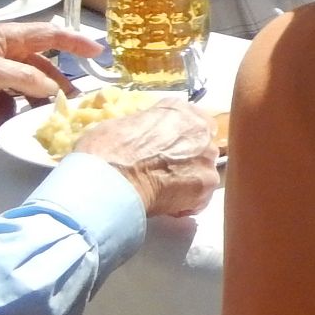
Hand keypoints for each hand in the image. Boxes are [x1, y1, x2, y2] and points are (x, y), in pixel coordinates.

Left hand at [0, 22, 95, 122]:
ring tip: (44, 119)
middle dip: (58, 84)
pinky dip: (9, 114)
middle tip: (75, 103)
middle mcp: (5, 54)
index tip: (99, 53)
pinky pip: (8, 104)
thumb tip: (54, 90)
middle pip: (43, 67)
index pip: (50, 35)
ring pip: (28, 88)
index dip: (75, 42)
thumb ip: (26, 78)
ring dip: (35, 103)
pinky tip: (3, 123)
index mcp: (7, 38)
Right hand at [73, 99, 219, 217]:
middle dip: (188, 159)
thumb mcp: (125, 125)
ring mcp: (206, 156)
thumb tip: (146, 139)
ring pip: (203, 171)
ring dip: (188, 181)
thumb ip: (148, 129)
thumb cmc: (107, 150)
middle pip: (201, 146)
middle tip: (165, 172)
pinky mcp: (207, 183)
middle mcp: (198, 129)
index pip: (192, 122)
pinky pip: (201, 196)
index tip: (170, 150)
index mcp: (178, 110)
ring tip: (164, 191)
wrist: (112, 178)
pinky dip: (187, 203)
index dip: (181, 138)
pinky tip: (167, 205)